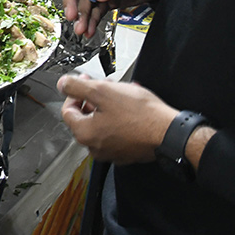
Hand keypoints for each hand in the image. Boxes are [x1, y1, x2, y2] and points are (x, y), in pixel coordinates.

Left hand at [57, 73, 175, 163]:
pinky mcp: (127, 152)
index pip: (68, 110)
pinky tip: (133, 107)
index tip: (85, 82)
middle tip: (106, 86)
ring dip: (109, 106)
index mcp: (85, 134)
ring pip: (102, 123)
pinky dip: (121, 118)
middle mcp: (95, 147)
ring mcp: (112, 152)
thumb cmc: (140, 115)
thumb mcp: (103, 92)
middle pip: (85, 117)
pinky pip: (117, 131)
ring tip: (123, 94)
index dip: (75, 92)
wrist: (170, 133)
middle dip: (94, 98)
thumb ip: (76, 87)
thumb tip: (63, 84)